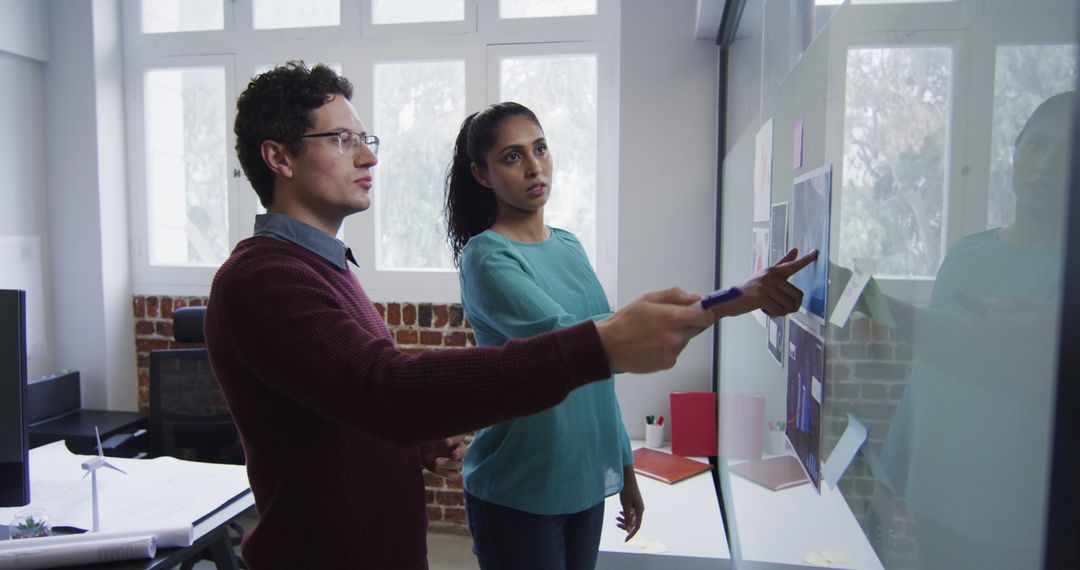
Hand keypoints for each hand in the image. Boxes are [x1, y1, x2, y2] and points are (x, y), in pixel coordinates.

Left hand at [419, 435, 467, 479]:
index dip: (455, 439)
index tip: (446, 442)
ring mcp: (455, 461)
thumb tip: (431, 423)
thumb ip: (433, 432)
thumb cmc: (426, 439)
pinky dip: (446, 474)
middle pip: (464, 451)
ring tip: (436, 463)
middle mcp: (457, 449)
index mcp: (454, 437)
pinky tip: (437, 470)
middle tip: (453, 455)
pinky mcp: (450, 472)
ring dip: (448, 464)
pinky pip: (454, 476)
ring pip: (459, 464)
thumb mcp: (430, 434)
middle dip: (459, 453)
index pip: (460, 436)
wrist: (420, 451)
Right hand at [595, 288, 716, 372]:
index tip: (699, 311)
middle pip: (697, 328)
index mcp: (673, 317)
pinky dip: (668, 348)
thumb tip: (695, 298)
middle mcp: (677, 337)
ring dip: (676, 336)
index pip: (705, 316)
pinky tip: (652, 345)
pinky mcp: (668, 364)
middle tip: (668, 321)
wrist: (608, 346)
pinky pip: (675, 353)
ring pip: (685, 341)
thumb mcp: (648, 299)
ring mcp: (673, 352)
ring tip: (654, 334)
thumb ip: (674, 295)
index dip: (704, 313)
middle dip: (688, 323)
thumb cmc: (626, 321)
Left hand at [617, 467, 643, 540]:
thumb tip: (628, 529)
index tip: (625, 540)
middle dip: (625, 525)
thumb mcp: (625, 506)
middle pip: (634, 522)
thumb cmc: (626, 491)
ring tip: (616, 518)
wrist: (627, 478)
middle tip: (616, 524)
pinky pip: (630, 512)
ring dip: (624, 519)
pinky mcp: (634, 502)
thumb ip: (627, 518)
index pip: (637, 527)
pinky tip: (619, 513)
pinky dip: (624, 514)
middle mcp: (640, 509)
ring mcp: (637, 505)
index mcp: (640, 511)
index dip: (631, 534)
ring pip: (631, 517)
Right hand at [714, 248, 817, 317]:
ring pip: (789, 304)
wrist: (730, 299)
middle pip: (797, 294)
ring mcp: (766, 286)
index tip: (816, 253)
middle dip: (793, 306)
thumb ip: (782, 263)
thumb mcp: (766, 274)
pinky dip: (775, 314)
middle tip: (784, 309)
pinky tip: (767, 311)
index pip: (793, 265)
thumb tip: (796, 249)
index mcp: (773, 270)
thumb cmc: (750, 288)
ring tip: (774, 309)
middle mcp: (770, 276)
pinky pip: (779, 310)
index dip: (806, 260)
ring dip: (784, 312)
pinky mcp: (761, 298)